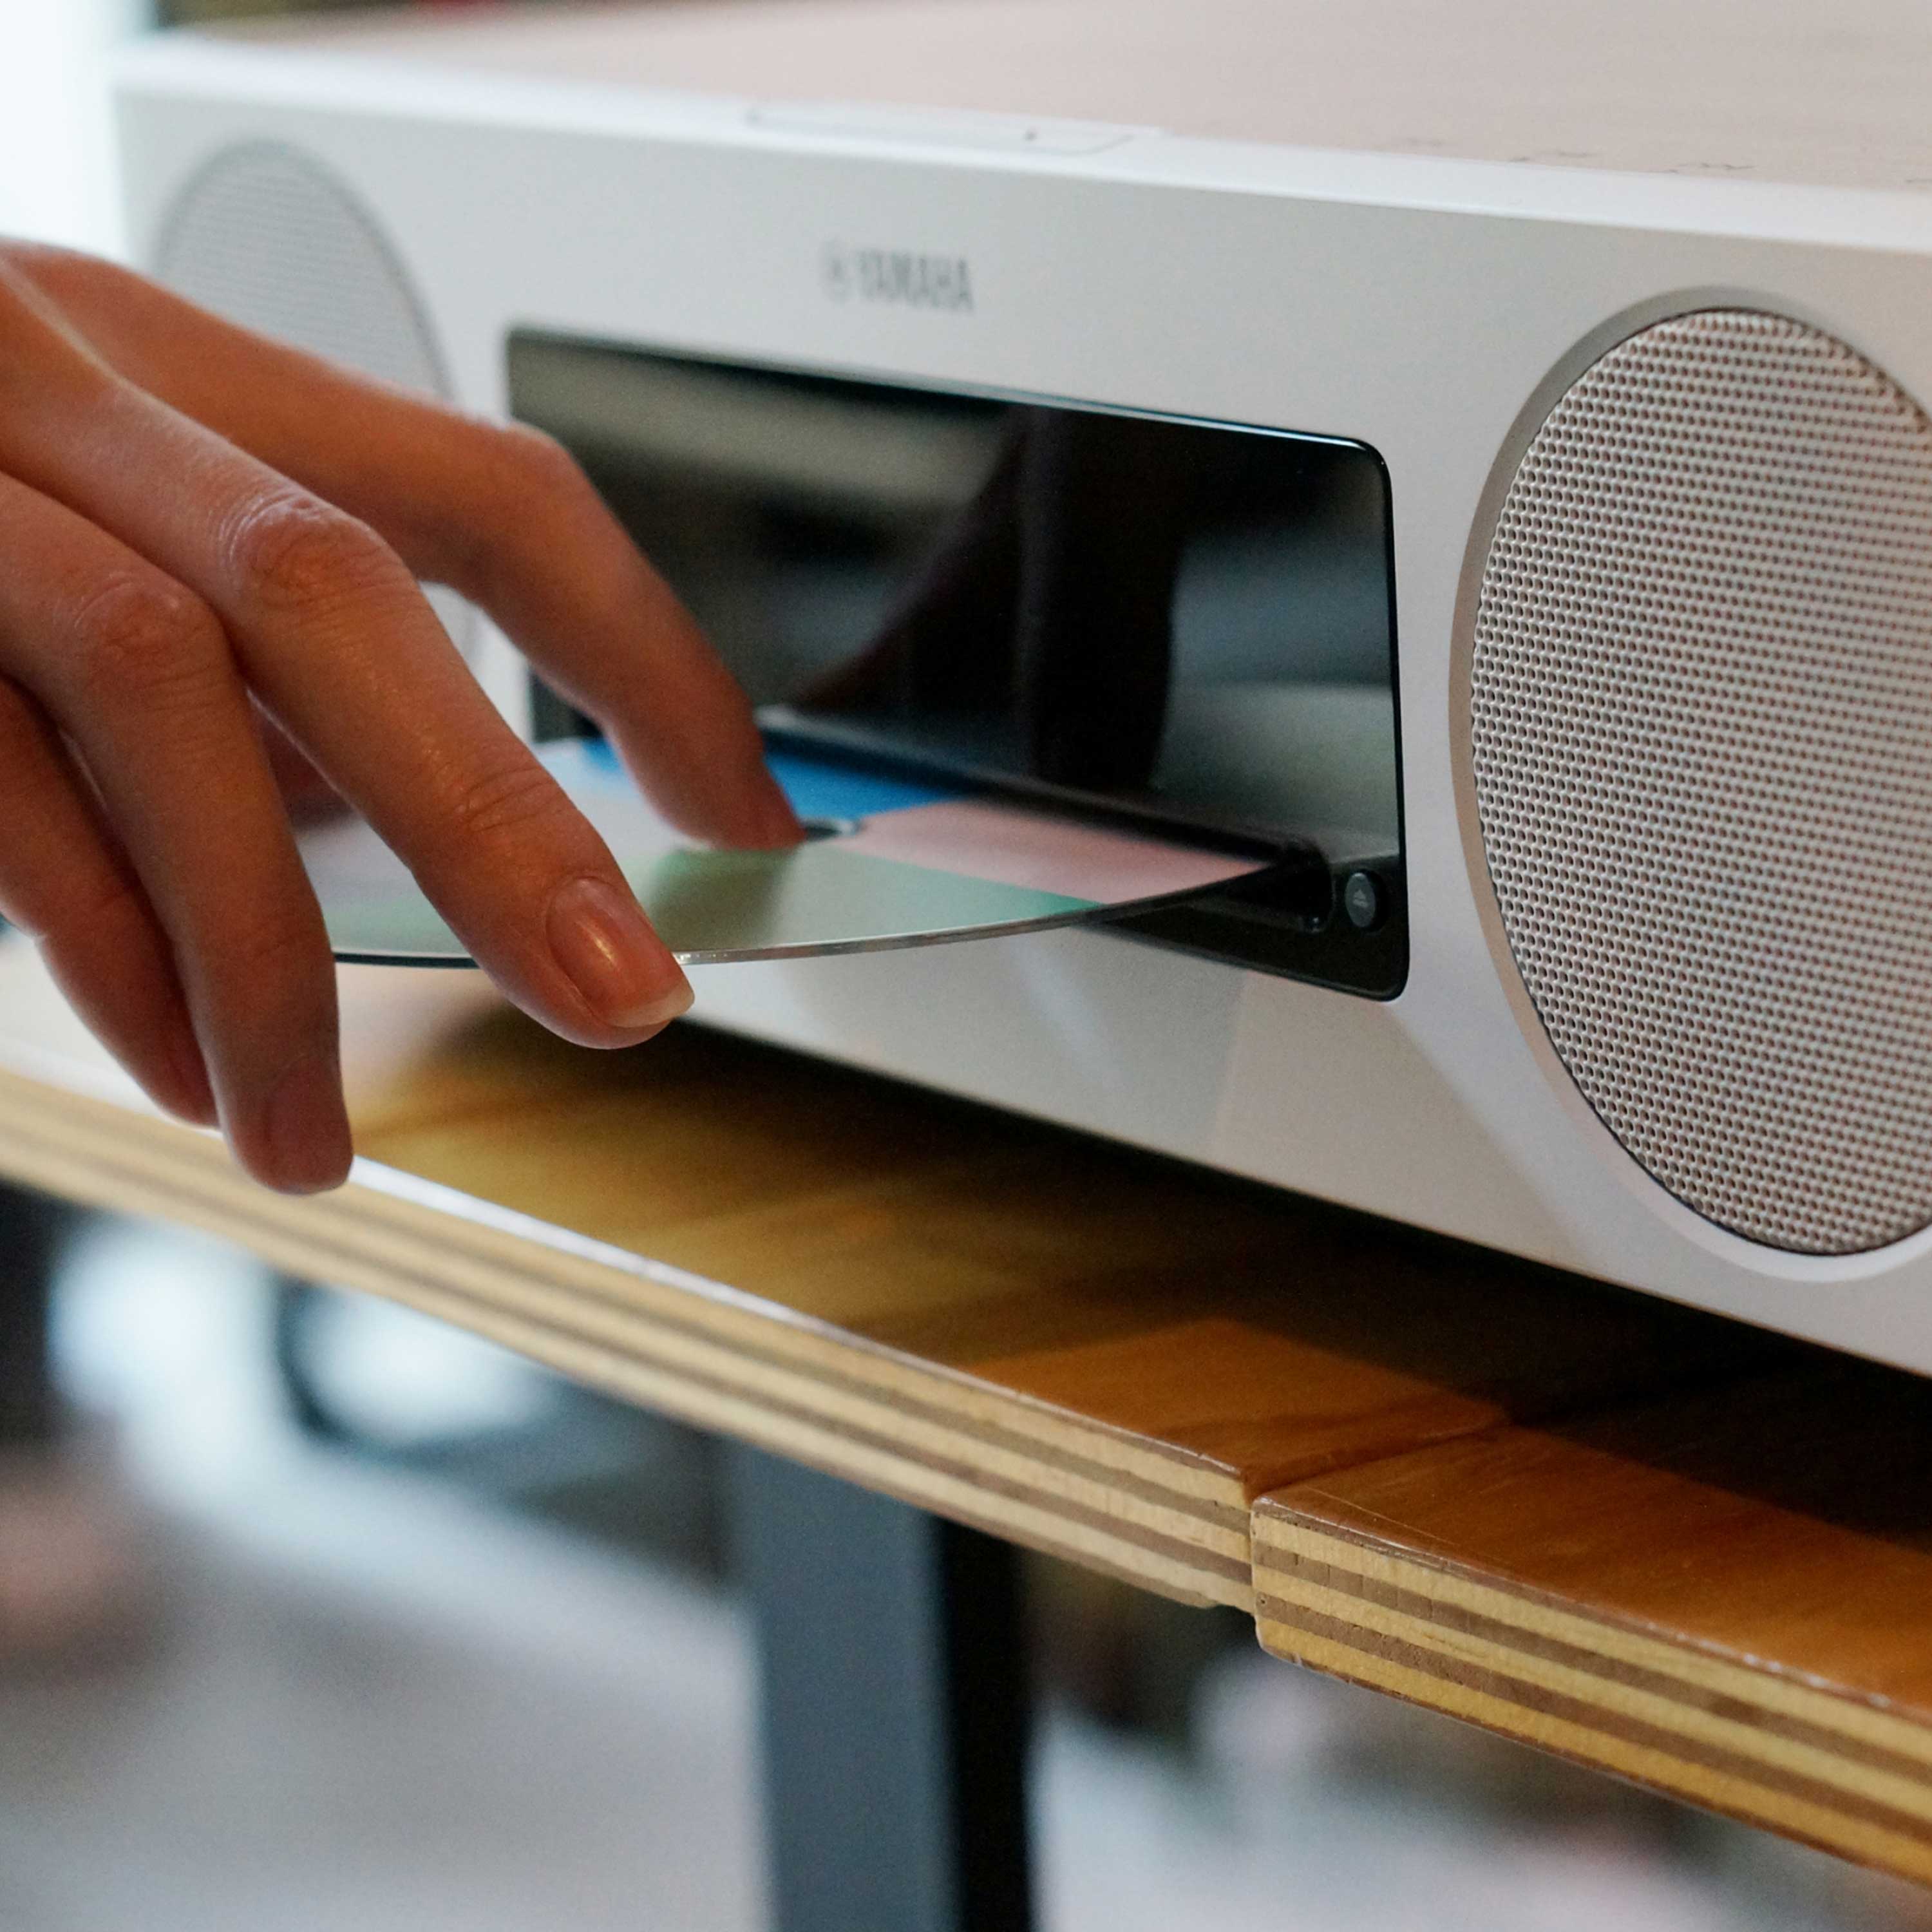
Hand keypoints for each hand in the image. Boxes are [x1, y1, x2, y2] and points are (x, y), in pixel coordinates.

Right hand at [0, 243, 800, 1193]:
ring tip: (323, 1140)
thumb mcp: (96, 534)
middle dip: (502, 815)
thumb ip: (252, 668)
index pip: (489, 491)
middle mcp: (51, 383)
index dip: (650, 661)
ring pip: (154, 689)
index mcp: (178, 370)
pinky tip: (183, 1069)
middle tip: (627, 1004)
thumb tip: (424, 823)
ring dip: (270, 949)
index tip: (750, 819)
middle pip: (335, 591)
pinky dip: (102, 948)